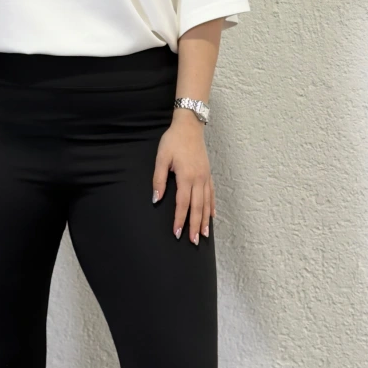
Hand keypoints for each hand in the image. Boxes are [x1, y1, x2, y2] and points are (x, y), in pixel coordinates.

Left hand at [152, 112, 215, 244]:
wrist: (190, 126)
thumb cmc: (173, 141)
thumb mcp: (161, 158)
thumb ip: (159, 179)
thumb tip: (156, 198)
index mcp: (186, 177)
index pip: (183, 204)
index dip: (179, 220)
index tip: (177, 233)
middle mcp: (199, 179)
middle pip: (197, 207)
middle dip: (194, 225)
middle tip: (194, 242)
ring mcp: (205, 176)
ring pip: (206, 203)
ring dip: (204, 220)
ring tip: (204, 235)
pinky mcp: (208, 173)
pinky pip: (211, 194)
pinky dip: (212, 206)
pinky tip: (212, 216)